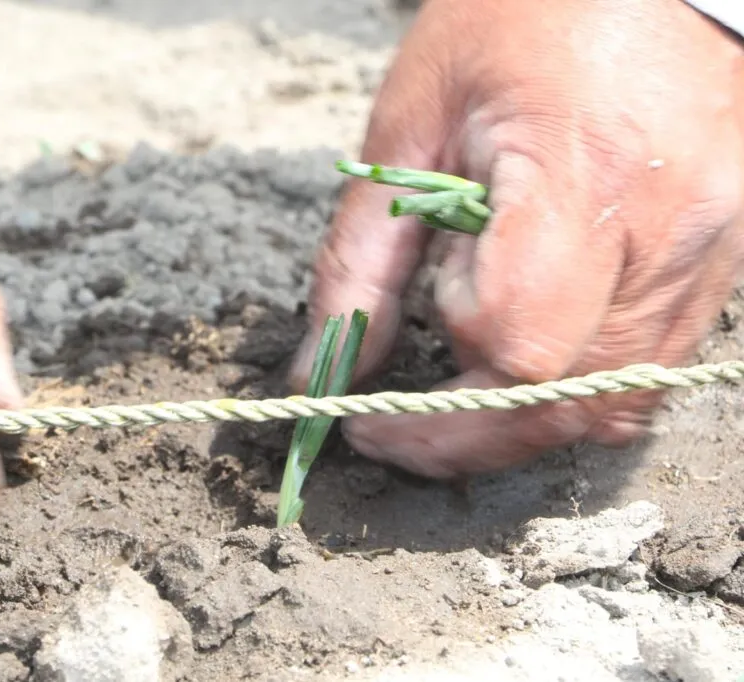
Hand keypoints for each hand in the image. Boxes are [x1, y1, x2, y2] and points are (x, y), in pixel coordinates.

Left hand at [291, 0, 743, 477]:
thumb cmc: (524, 19)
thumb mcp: (412, 121)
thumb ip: (360, 256)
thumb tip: (323, 368)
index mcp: (582, 173)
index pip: (517, 337)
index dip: (441, 377)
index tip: (376, 388)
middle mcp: (668, 229)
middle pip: (566, 397)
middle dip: (466, 436)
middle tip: (394, 432)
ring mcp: (711, 253)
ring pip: (614, 403)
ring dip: (518, 423)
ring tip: (451, 398)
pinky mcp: (723, 265)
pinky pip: (652, 371)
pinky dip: (575, 393)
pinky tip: (522, 366)